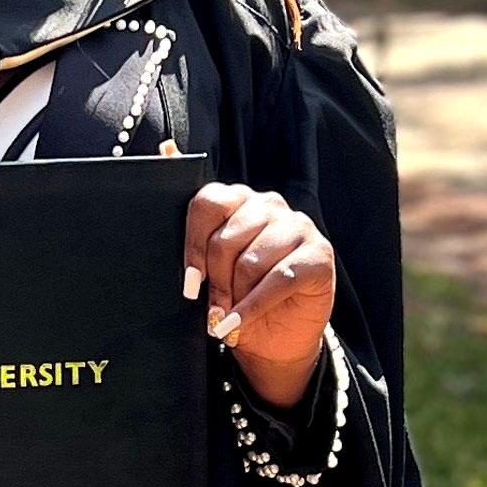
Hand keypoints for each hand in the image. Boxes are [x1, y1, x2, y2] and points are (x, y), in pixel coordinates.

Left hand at [182, 176, 335, 409]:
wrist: (274, 338)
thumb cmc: (236, 295)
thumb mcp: (208, 263)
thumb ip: (192, 215)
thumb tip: (166, 148)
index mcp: (239, 200)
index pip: (208, 202)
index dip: (194, 245)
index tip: (189, 281)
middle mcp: (270, 205)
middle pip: (226, 238)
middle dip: (214, 281)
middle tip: (210, 308)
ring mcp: (298, 226)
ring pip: (252, 261)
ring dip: (234, 297)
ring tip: (225, 317)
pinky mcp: (320, 254)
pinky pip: (279, 279)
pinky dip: (253, 306)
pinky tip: (237, 322)